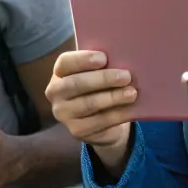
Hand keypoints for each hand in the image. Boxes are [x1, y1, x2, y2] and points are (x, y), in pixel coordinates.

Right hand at [45, 51, 136, 168]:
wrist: (101, 117)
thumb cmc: (100, 85)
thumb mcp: (98, 71)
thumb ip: (103, 64)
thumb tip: (121, 56)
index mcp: (60, 71)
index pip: (65, 62)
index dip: (83, 59)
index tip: (104, 58)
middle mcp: (56, 92)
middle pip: (76, 83)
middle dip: (103, 79)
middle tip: (126, 76)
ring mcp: (63, 114)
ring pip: (88, 104)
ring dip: (112, 98)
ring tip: (132, 93)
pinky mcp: (76, 130)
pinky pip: (98, 122)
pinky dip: (117, 114)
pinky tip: (130, 109)